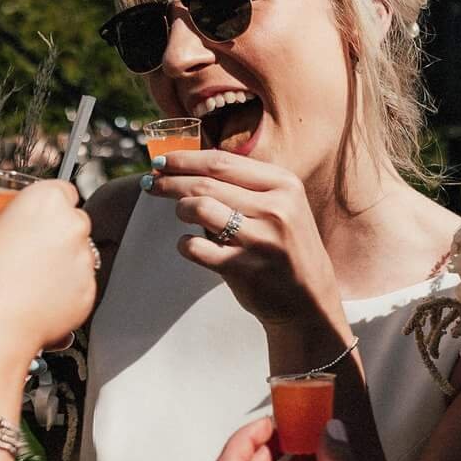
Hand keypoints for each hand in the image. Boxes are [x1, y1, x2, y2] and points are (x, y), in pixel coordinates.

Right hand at [0, 183, 99, 365]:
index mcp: (44, 201)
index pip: (61, 190)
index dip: (46, 204)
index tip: (32, 218)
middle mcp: (71, 226)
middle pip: (73, 221)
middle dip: (54, 233)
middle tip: (24, 252)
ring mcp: (83, 262)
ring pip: (78, 254)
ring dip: (60, 261)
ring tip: (26, 280)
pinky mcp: (88, 293)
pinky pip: (79, 284)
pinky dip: (64, 289)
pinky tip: (35, 299)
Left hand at [145, 151, 344, 334]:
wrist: (309, 301)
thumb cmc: (285, 247)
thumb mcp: (283, 206)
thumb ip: (246, 184)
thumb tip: (192, 163)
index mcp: (284, 184)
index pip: (222, 161)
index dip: (185, 159)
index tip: (163, 161)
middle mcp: (275, 208)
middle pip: (206, 182)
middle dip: (171, 181)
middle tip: (152, 183)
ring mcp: (259, 239)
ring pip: (199, 208)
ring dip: (180, 209)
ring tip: (181, 214)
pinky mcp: (243, 268)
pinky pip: (196, 247)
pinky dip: (185, 244)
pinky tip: (189, 245)